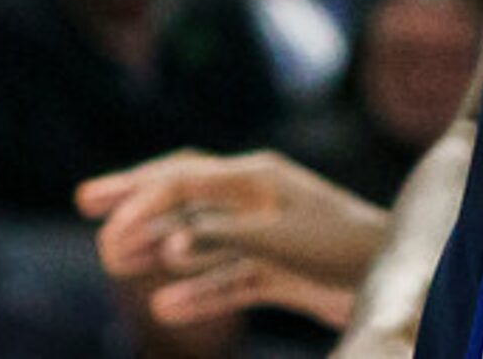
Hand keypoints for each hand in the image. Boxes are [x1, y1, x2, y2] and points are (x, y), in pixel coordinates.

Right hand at [79, 150, 389, 330]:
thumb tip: (165, 242)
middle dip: (138, 200)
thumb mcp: (279, 239)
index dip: (137, 193)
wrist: (394, 277)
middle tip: (88, 207)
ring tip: (116, 261)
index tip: (94, 213)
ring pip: (200, 238)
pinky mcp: (279, 269)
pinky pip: (226, 278)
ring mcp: (268, 234)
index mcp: (258, 178)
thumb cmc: (343, 248)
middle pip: (186, 195)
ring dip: (159, 248)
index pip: (184, 177)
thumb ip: (221, 238)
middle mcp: (259, 200)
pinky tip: (166, 307)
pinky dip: (198, 292)